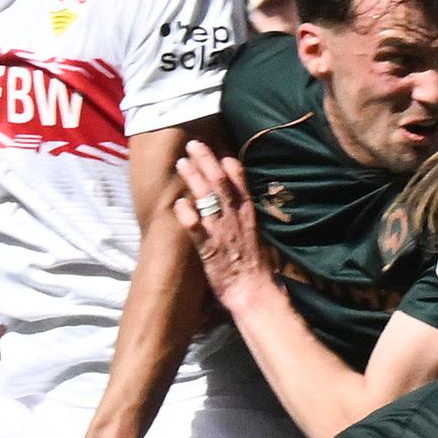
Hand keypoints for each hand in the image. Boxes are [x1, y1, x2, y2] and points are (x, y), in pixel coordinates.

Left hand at [172, 140, 275, 308]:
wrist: (255, 293)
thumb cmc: (259, 270)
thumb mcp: (260, 237)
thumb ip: (248, 220)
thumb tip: (242, 207)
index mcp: (249, 214)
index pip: (240, 180)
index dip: (227, 161)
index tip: (217, 146)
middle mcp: (235, 218)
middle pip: (220, 182)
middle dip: (206, 160)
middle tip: (193, 144)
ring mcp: (222, 232)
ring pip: (207, 198)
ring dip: (193, 178)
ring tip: (181, 163)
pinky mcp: (209, 249)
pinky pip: (196, 227)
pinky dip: (187, 214)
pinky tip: (178, 203)